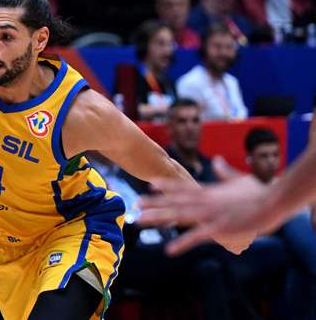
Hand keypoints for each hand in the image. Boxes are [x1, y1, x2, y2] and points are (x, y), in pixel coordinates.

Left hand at [139, 167, 264, 254]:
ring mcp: (209, 214)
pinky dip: (182, 243)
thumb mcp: (239, 179)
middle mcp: (204, 201)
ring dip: (159, 218)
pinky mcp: (218, 228)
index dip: (166, 186)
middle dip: (154, 204)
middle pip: (174, 201)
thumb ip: (224, 172)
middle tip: (136, 205)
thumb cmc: (259, 192)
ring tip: (141, 221)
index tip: (150, 185)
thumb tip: (216, 160)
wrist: (273, 202)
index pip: (183, 186)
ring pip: (178, 215)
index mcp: (209, 191)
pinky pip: (197, 236)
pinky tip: (169, 250)